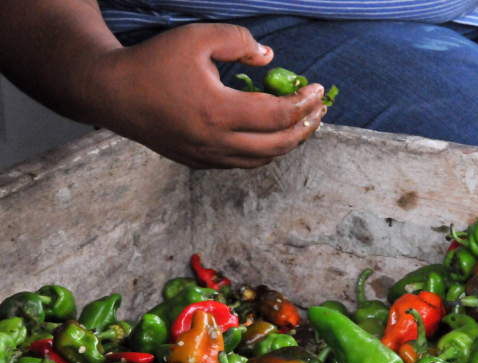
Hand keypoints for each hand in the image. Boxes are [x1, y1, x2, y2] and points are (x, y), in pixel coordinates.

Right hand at [93, 23, 325, 168]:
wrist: (112, 94)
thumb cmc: (154, 63)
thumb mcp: (197, 38)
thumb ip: (239, 42)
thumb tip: (270, 58)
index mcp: (218, 111)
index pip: (278, 115)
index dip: (304, 104)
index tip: (318, 90)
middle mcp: (215, 142)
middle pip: (277, 145)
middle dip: (305, 128)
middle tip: (319, 111)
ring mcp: (207, 157)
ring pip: (262, 160)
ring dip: (287, 143)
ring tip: (303, 125)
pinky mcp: (198, 162)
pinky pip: (242, 163)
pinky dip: (264, 152)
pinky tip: (271, 137)